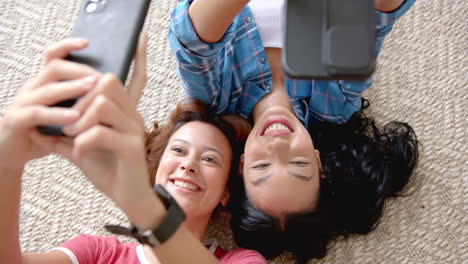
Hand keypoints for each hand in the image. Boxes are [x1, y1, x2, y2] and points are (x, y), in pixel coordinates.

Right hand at [0, 39, 99, 169]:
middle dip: (80, 70)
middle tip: (100, 77)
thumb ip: (81, 102)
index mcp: (44, 83)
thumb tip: (113, 90)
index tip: (88, 42)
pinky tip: (75, 117)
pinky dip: (58, 114)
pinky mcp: (17, 121)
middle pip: (54, 67)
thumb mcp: (65, 114)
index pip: (53, 56)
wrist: (10, 153)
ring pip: (48, 88)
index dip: (68, 46)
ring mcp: (23, 103)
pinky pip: (37, 113)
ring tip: (92, 88)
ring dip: (72, 87)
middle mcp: (33, 88)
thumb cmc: (45, 132)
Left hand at [43, 33, 154, 215]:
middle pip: (108, 82)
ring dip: (79, 119)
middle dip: (81, 96)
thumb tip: (35, 128)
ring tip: (73, 137)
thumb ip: (61, 136)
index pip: (135, 77)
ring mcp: (134, 129)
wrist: (128, 198)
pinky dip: (82, 142)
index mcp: (124, 111)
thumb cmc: (108, 170)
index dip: (139, 57)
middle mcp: (132, 115)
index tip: (141, 37)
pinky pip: (100, 132)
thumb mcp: (80, 149)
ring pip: (102, 102)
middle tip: (70, 119)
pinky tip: (80, 154)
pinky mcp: (131, 146)